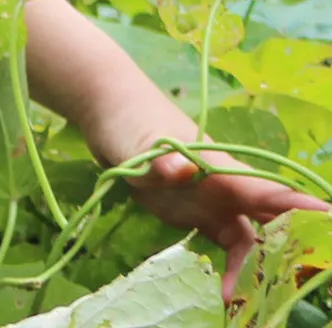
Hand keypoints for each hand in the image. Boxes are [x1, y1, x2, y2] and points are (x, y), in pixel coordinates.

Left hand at [90, 101, 327, 299]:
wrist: (108, 114)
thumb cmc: (132, 121)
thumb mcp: (142, 143)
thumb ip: (162, 159)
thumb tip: (183, 169)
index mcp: (224, 170)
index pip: (276, 193)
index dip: (308, 211)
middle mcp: (228, 188)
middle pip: (275, 221)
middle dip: (296, 249)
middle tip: (310, 283)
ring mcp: (214, 201)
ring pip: (252, 241)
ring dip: (256, 271)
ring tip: (240, 303)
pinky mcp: (198, 213)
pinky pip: (226, 246)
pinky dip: (232, 270)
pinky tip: (223, 294)